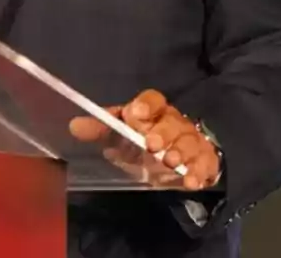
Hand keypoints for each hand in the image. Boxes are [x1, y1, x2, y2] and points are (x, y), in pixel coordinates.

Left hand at [70, 90, 220, 190]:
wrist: (176, 158)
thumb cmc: (143, 140)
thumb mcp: (120, 134)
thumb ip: (100, 129)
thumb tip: (74, 126)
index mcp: (154, 112)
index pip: (154, 100)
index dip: (146, 105)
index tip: (136, 114)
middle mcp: (175, 123)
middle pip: (173, 122)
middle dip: (163, 132)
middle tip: (151, 145)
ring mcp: (192, 141)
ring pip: (190, 141)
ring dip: (181, 151)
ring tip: (170, 162)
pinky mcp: (205, 160)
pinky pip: (206, 163)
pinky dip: (198, 172)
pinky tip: (190, 181)